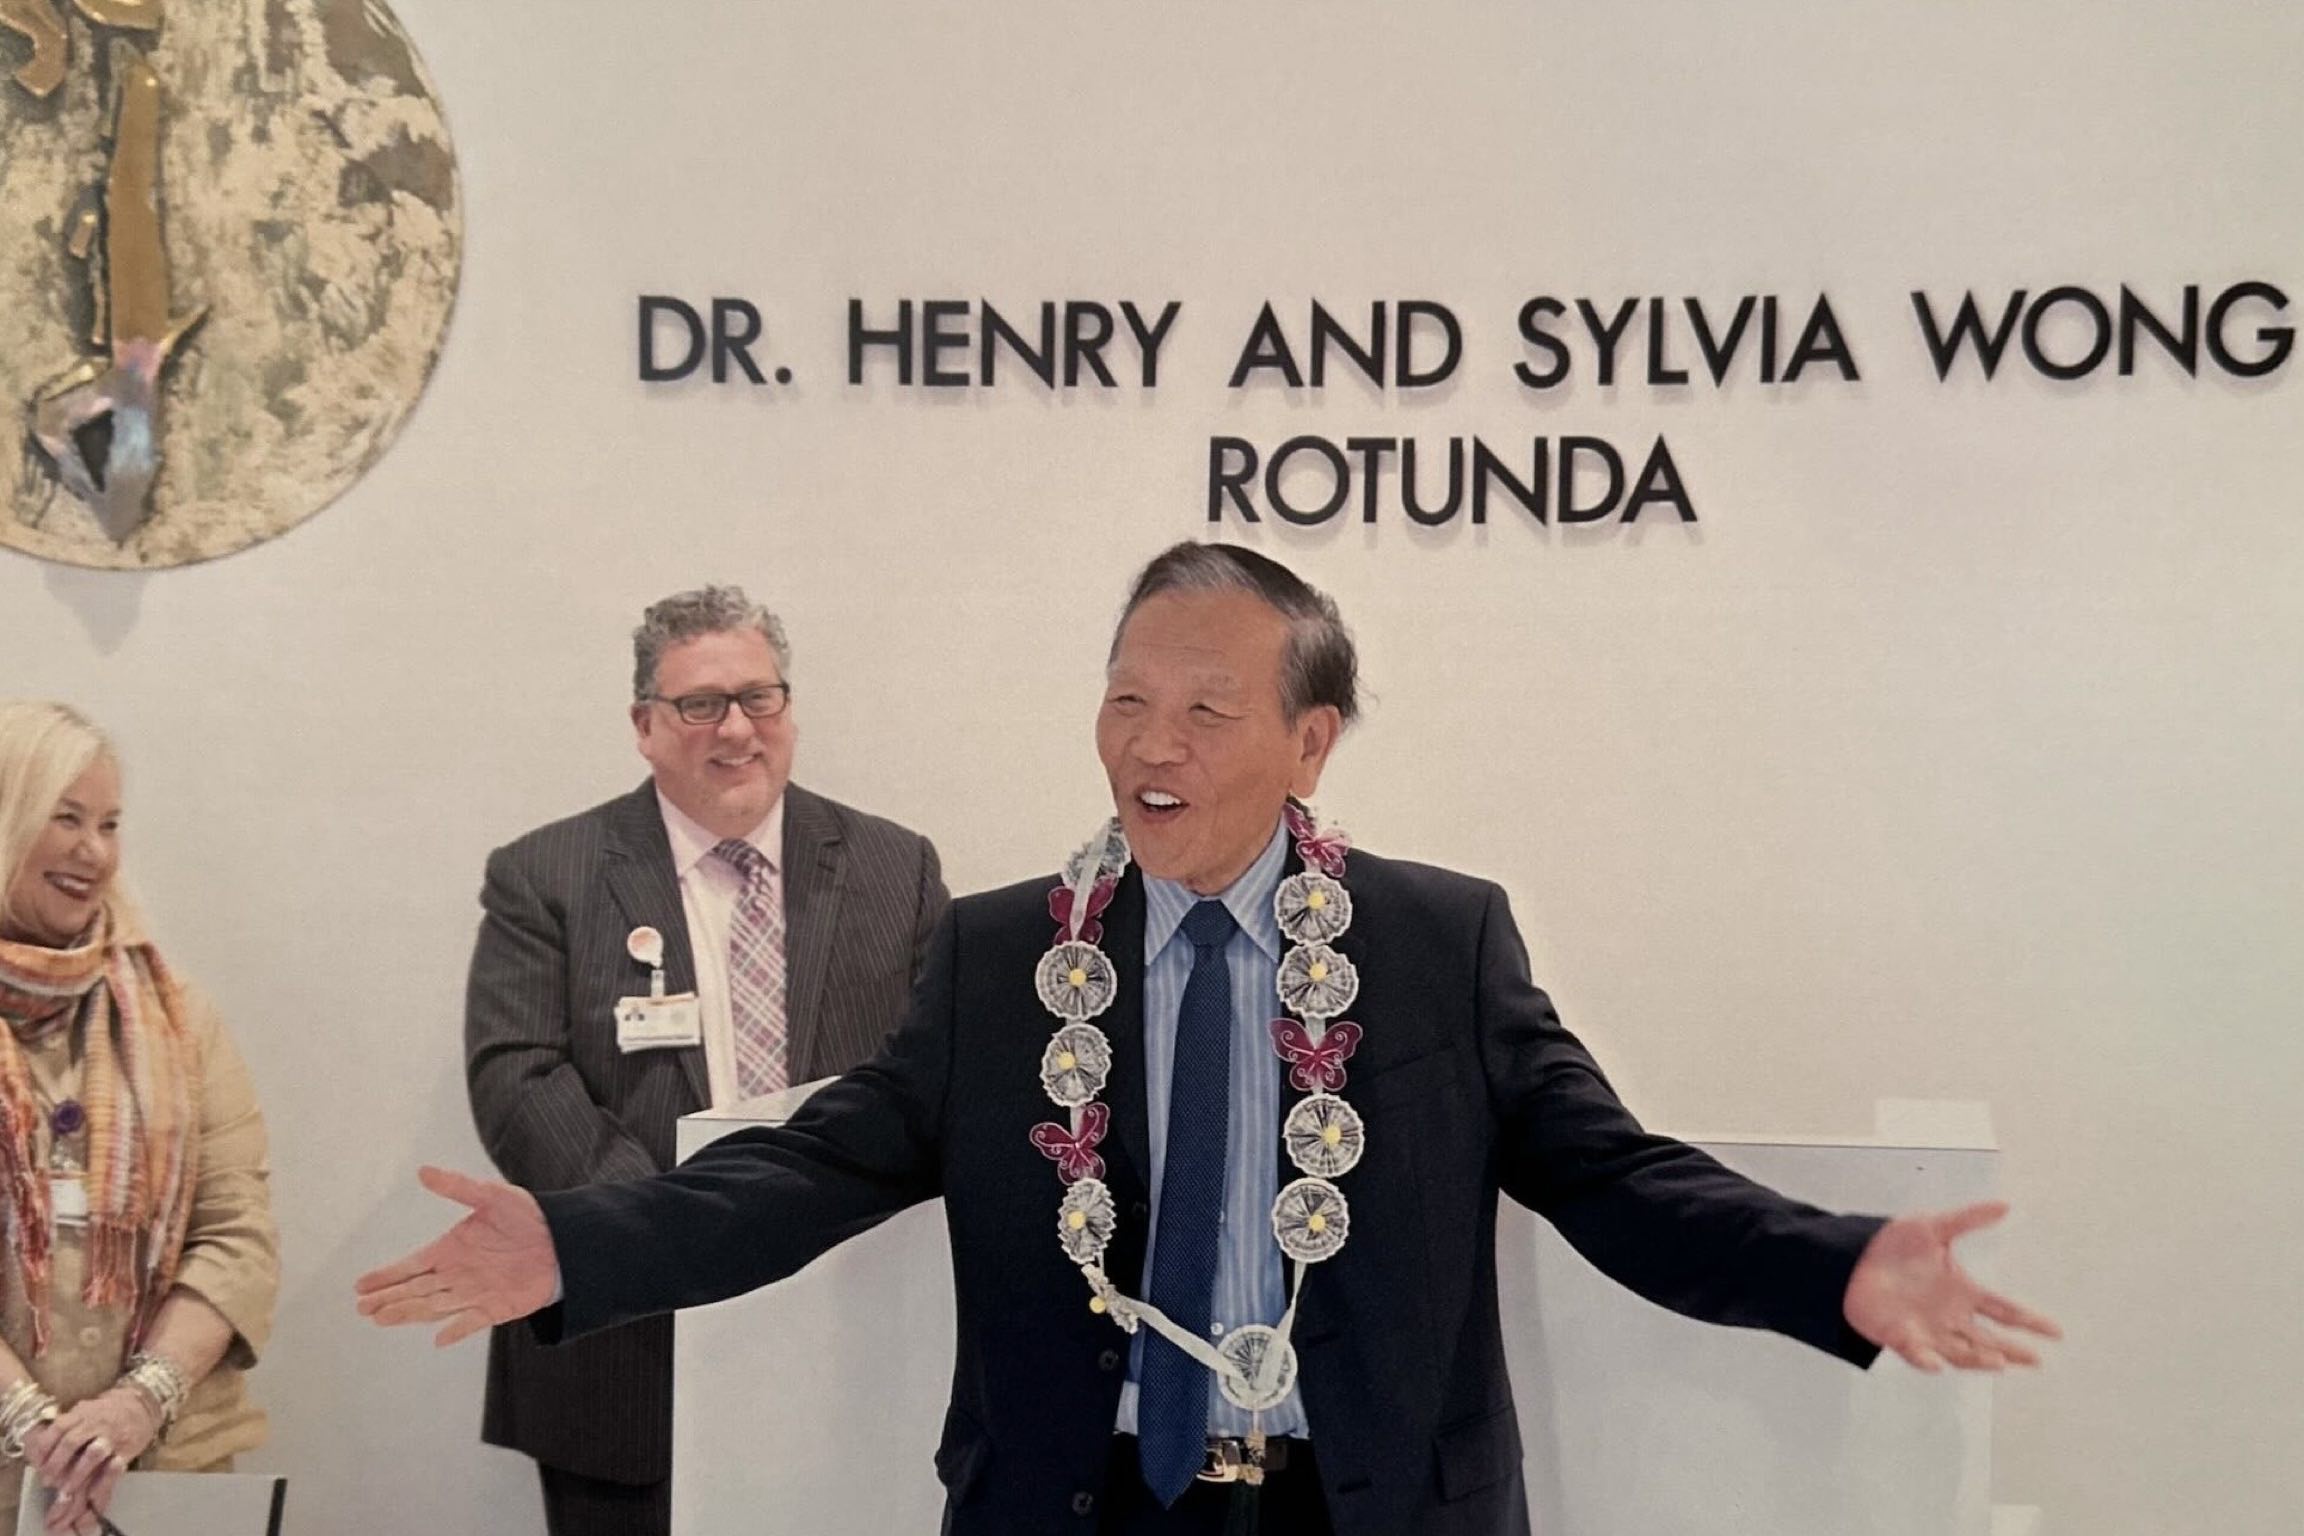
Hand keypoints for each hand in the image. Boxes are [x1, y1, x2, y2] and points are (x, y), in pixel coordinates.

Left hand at [26, 1386, 156, 1534]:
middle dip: (56, 1464)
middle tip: (46, 1480)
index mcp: (82, 1414)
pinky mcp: (127, 1450)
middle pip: (71, 1442)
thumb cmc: (106, 1411)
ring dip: (76, 1474)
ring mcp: (113, 1437)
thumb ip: (65, 1424)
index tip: (35, 1462)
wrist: (142, 1405)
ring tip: (65, 1489)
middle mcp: (97, 1424)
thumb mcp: (84, 1410)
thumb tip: (38, 1443)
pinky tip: (91, 1494)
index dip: (44, 1447)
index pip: (58, 1428)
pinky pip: (113, 1467)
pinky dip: (102, 1482)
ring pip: (92, 1454)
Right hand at [354, 1166, 560, 1346]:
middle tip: (362, 1308)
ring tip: (381, 1319)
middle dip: (388, 1298)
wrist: (564, 1238)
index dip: (386, 1275)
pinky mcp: (496, 1308)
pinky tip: (438, 1339)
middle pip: (415, 1289)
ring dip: (409, 1313)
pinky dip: (455, 1330)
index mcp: (451, 1249)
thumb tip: (424, 1170)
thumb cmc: (526, 1214)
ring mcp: (475, 1293)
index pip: (411, 1265)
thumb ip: (457, 1186)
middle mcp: (457, 1274)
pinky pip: (471, 1322)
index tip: (360, 1286)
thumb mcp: (491, 1195)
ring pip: (434, 1307)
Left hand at [1843, 1200, 2061, 1371]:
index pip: (2005, 1310)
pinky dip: (1926, 1361)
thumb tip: (2005, 1205)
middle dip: (2012, 1350)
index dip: (2030, 1321)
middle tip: (2035, 1359)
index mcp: (1964, 1291)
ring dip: (1979, 1358)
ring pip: (1961, 1352)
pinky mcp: (1900, 1336)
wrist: (1852, 1258)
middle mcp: (1951, 1316)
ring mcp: (1928, 1330)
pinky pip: (1916, 1353)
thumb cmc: (1894, 1245)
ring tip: (2000, 1362)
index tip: (2057, 1332)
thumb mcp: (1933, 1227)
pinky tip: (1936, 1364)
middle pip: (1989, 1339)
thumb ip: (1968, 1219)